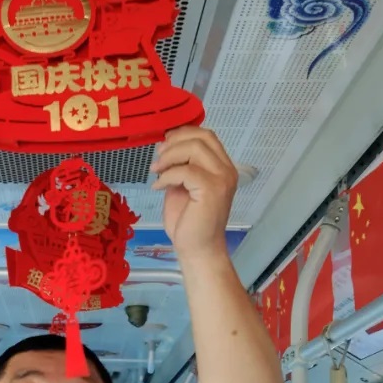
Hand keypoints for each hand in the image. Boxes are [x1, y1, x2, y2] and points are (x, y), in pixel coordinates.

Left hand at [149, 126, 237, 259]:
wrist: (197, 249)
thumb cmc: (190, 222)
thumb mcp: (182, 186)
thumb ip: (181, 167)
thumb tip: (166, 150)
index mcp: (222, 167)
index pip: (206, 135)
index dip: (182, 134)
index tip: (163, 145)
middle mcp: (226, 170)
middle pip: (202, 137)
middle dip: (175, 142)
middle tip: (158, 157)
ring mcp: (222, 179)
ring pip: (194, 148)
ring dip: (169, 156)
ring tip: (156, 170)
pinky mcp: (212, 189)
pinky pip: (186, 170)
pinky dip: (167, 176)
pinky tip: (158, 186)